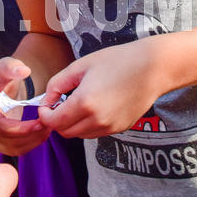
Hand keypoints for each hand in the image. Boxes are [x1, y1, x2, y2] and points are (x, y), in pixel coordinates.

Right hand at [0, 57, 50, 155]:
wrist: (5, 91)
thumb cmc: (3, 78)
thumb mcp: (5, 67)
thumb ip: (12, 67)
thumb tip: (24, 71)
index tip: (4, 111)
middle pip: (2, 134)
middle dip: (24, 130)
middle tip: (42, 122)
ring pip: (13, 145)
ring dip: (33, 137)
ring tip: (47, 125)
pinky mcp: (3, 146)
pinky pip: (19, 149)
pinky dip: (33, 142)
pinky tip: (44, 132)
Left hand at [39, 40, 160, 138]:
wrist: (152, 68)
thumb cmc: (117, 61)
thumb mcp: (81, 65)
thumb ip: (58, 83)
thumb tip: (46, 99)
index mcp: (84, 103)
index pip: (53, 122)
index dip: (44, 114)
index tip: (47, 103)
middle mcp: (96, 120)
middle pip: (64, 132)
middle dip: (57, 119)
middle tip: (61, 101)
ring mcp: (109, 127)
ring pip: (79, 134)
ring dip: (72, 123)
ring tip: (79, 101)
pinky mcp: (119, 129)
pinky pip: (95, 132)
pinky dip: (87, 124)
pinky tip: (95, 105)